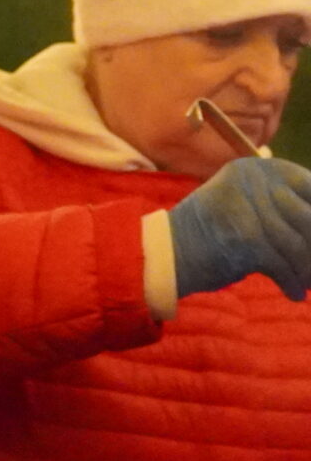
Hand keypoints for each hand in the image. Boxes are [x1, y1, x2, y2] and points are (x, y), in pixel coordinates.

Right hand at [168, 155, 310, 299]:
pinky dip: (291, 282)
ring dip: (306, 269)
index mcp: (255, 168)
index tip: (310, 237)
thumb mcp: (242, 202)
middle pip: (306, 217)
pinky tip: (294, 292)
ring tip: (307, 281)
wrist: (164, 255)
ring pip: (298, 244)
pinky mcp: (247, 240)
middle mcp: (254, 181)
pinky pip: (282, 265)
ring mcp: (249, 210)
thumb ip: (278, 203)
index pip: (308, 186)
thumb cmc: (207, 231)